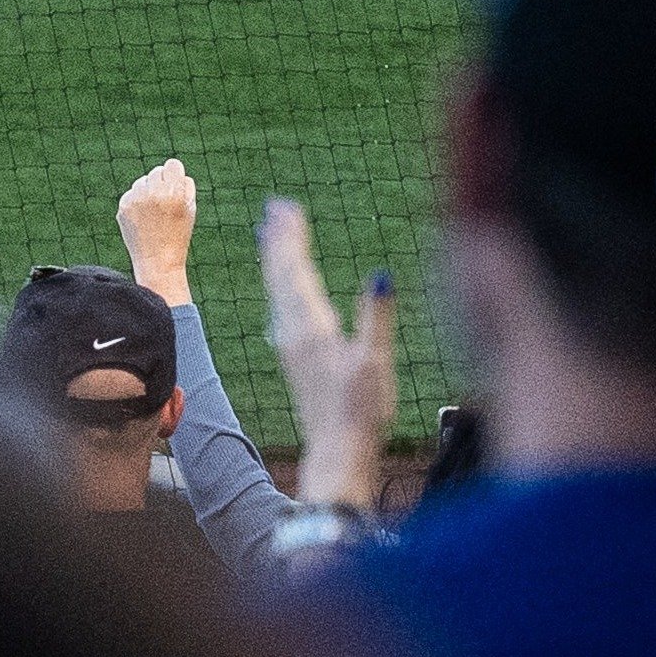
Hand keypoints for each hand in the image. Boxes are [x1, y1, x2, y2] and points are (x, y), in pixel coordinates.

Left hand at [116, 158, 197, 306]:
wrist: (157, 259)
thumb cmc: (178, 233)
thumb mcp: (190, 208)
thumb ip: (183, 185)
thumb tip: (172, 169)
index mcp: (174, 192)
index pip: (172, 164)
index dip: (175, 174)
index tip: (175, 184)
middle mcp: (153, 193)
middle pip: (156, 171)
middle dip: (162, 182)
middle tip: (165, 202)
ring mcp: (136, 199)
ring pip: (142, 181)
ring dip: (148, 190)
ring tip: (154, 212)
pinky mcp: (123, 207)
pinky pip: (131, 194)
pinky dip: (136, 201)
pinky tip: (142, 218)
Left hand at [260, 195, 397, 507]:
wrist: (337, 449)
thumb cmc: (362, 409)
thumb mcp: (375, 361)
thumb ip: (377, 317)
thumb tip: (381, 274)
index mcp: (312, 327)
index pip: (295, 271)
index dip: (290, 238)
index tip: (284, 207)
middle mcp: (293, 332)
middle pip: (281, 275)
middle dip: (280, 239)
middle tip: (275, 207)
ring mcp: (291, 344)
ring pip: (279, 290)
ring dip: (278, 258)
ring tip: (273, 231)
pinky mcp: (296, 356)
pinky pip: (284, 307)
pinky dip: (284, 284)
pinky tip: (285, 282)